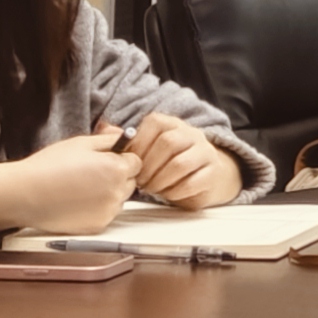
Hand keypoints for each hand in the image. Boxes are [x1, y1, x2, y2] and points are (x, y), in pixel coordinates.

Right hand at [7, 131, 139, 236]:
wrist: (24, 194)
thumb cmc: (49, 165)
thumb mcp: (81, 143)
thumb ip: (109, 139)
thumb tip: (125, 136)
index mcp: (117, 168)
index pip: (136, 162)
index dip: (121, 159)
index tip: (104, 160)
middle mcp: (118, 192)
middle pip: (130, 181)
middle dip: (117, 176)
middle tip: (90, 174)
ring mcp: (109, 211)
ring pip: (119, 199)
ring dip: (108, 193)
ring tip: (80, 188)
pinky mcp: (98, 226)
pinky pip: (107, 214)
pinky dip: (97, 208)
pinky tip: (77, 202)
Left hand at [123, 116, 242, 210]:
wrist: (205, 177)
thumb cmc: (168, 163)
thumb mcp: (149, 149)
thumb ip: (128, 140)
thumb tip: (104, 127)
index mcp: (173, 124)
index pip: (155, 123)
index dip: (139, 144)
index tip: (130, 163)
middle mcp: (192, 134)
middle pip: (169, 142)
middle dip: (149, 166)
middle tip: (140, 181)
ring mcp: (205, 152)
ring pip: (180, 163)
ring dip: (160, 180)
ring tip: (151, 189)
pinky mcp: (213, 172)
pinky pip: (192, 182)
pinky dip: (174, 192)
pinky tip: (167, 194)